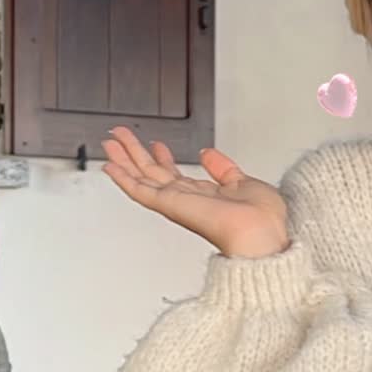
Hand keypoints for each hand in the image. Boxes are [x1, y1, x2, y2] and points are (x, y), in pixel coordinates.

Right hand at [101, 126, 290, 258]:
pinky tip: (111, 166)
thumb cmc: (262, 218)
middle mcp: (187, 200)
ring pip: (142, 178)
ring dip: (124, 159)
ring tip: (110, 142)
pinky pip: (140, 191)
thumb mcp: (243, 182)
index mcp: (205, 195)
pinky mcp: (169, 205)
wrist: (261, 234)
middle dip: (137, 153)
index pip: (177, 175)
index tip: (155, 144)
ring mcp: (176, 202)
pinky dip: (123, 178)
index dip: (164, 158)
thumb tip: (208, 153)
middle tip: (121, 136)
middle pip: (153, 173)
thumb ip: (223, 168)